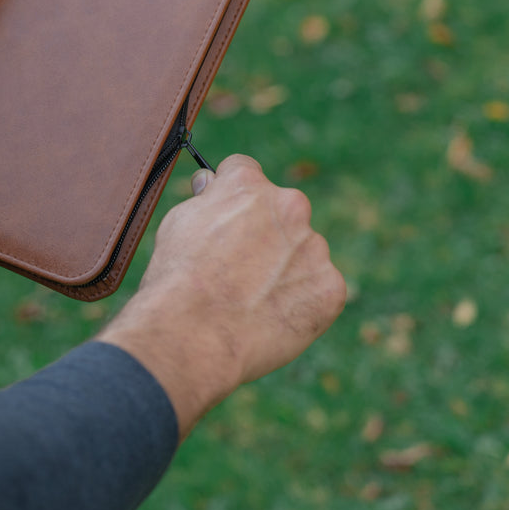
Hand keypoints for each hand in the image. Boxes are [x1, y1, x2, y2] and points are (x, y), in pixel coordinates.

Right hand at [96, 155, 345, 436]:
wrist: (194, 335)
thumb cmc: (177, 280)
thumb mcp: (178, 222)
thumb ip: (205, 198)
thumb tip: (210, 182)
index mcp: (249, 183)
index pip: (247, 174)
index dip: (234, 200)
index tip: (228, 222)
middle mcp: (289, 205)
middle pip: (283, 213)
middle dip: (268, 234)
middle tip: (241, 272)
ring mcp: (314, 246)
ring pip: (304, 253)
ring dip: (287, 269)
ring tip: (252, 303)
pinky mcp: (331, 287)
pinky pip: (319, 290)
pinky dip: (302, 303)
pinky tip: (271, 319)